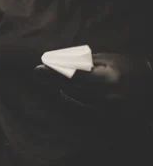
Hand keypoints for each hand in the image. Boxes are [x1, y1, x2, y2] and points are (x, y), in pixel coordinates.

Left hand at [35, 53, 152, 112]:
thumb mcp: (110, 59)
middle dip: (53, 79)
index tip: (39, 68)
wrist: (152, 89)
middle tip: (38, 72)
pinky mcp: (111, 118)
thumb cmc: (129, 68)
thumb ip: (86, 61)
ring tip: (49, 80)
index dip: (55, 71)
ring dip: (60, 89)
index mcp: (109, 77)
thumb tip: (61, 60)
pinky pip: (85, 111)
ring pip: (76, 100)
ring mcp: (109, 109)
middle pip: (72, 87)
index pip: (74, 74)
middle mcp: (108, 96)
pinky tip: (65, 93)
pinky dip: (72, 101)